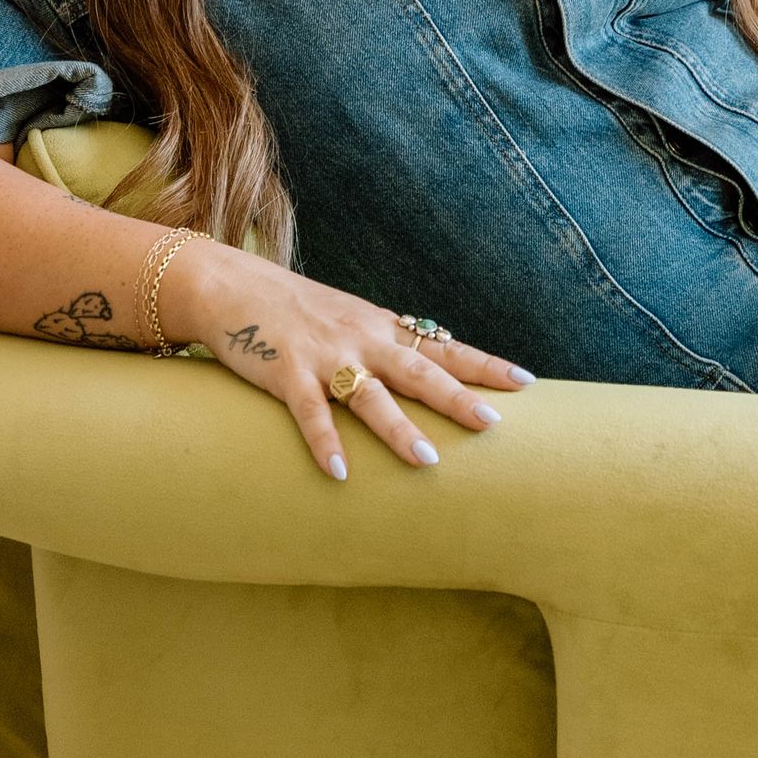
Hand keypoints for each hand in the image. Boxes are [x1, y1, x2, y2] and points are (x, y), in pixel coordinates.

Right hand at [163, 239, 534, 479]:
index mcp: (380, 328)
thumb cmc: (296, 308)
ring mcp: (324, 356)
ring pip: (371, 396)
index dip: (483, 365)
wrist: (232, 285)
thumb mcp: (350, 318)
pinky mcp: (286, 374)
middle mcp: (361, 339)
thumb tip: (431, 368)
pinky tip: (340, 472)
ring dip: (399, 429)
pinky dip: (325, 442)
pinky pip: (310, 413)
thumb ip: (386, 343)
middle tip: (493, 424)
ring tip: (427, 461)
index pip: (443, 347)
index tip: (525, 382)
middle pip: (419, 371)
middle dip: (457, 398)